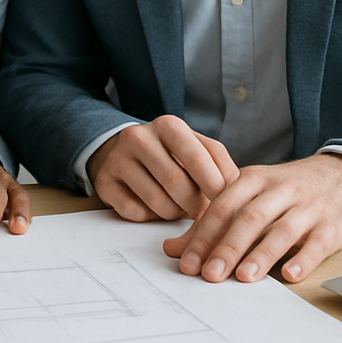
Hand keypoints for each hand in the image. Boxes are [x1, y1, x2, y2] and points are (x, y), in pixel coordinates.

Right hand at [86, 115, 239, 221]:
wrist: (122, 150)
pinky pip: (135, 213)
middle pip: (177, 184)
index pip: (198, 158)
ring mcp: (118, 159)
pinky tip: (151, 206)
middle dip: (196, 206)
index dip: (216, 186)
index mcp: (168, 125)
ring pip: (158, 203)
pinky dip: (149, 217)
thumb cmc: (170, 153)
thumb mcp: (195, 147)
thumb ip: (219, 164)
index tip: (227, 203)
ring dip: (174, 214)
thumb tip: (237, 191)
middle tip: (202, 213)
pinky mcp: (104, 182)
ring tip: (177, 206)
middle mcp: (139, 136)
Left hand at [161, 153, 341, 283]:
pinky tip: (290, 275)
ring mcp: (308, 208)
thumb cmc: (284, 191)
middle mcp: (279, 190)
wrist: (340, 176)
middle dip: (227, 247)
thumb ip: (212, 222)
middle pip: (249, 218)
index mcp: (253, 179)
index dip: (203, 235)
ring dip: (261, 254)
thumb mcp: (248, 196)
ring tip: (243, 277)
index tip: (187, 263)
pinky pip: (318, 243)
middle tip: (209, 274)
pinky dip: (304, 259)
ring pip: (281, 230)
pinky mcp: (332, 226)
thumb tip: (174, 250)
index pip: (222, 206)